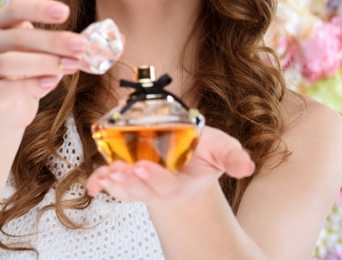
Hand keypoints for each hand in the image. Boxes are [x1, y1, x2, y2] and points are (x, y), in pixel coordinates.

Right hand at [0, 0, 86, 128]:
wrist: (9, 106)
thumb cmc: (35, 71)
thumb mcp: (55, 53)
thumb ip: (81, 44)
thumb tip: (120, 39)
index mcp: (3, 23)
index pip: (16, 6)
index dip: (40, 7)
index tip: (66, 12)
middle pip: (19, 35)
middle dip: (54, 40)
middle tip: (81, 45)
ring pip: (11, 61)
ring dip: (45, 62)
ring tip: (71, 65)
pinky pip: (7, 87)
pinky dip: (32, 84)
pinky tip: (52, 82)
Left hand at [86, 126, 254, 207]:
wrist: (184, 150)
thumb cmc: (202, 152)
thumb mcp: (221, 149)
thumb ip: (232, 157)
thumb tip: (247, 167)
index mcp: (182, 185)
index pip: (169, 186)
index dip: (156, 178)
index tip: (144, 167)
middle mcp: (158, 189)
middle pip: (142, 191)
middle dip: (131, 182)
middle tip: (121, 169)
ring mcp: (139, 184)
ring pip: (124, 189)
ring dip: (114, 182)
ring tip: (108, 172)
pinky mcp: (125, 176)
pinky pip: (109, 184)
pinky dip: (99, 183)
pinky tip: (94, 183)